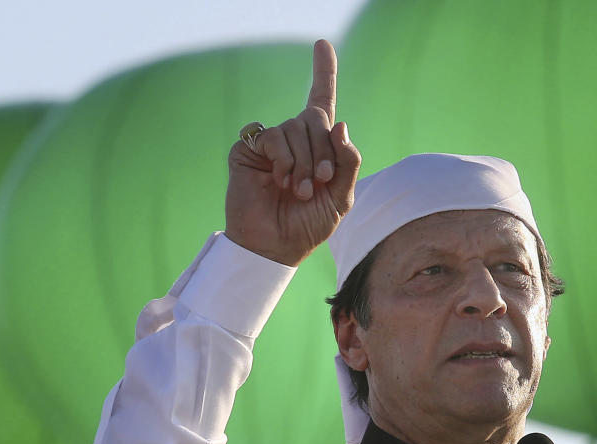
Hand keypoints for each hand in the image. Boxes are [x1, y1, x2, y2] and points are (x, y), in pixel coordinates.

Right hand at [225, 39, 361, 265]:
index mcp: (318, 147)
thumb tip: (340, 124)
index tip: (323, 44)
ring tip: (299, 190)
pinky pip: (272, 135)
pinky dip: (283, 159)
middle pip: (316, 118)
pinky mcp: (248, 149)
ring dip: (304, 163)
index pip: (321, 102)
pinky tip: (280, 180)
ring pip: (295, 128)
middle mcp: (294, 140)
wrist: (276, 246)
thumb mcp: (342, 198)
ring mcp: (270, 143)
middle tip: (318, 183)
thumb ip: (347, 162)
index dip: (323, 72)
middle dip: (323, 152)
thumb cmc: (309, 225)